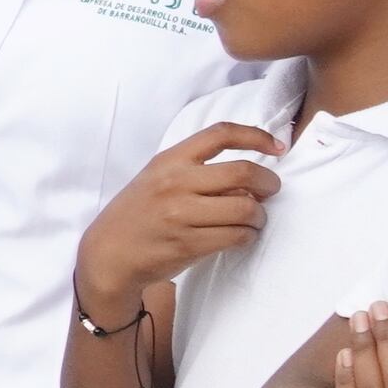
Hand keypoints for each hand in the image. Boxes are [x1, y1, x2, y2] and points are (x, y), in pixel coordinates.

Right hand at [72, 123, 282, 324]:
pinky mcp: (188, 244)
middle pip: (243, 172)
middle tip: (271, 190)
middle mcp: (175, 183)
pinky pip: (236, 236)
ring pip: (246, 208)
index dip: (257, 136)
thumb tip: (248, 177)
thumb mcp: (158, 178)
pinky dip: (248, 236)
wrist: (110, 252)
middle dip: (269, 182)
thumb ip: (196, 171)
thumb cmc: (139, 213)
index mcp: (169, 160)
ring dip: (260, 215)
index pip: (221, 134)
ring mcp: (181, 215)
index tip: (278, 147)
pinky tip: (241, 235)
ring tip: (254, 219)